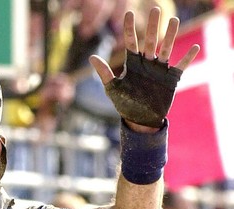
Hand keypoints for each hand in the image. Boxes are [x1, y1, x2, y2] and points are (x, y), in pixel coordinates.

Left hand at [89, 7, 199, 128]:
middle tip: (155, 8)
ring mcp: (160, 69)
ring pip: (166, 48)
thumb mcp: (113, 88)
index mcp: (132, 63)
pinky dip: (188, 58)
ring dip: (171, 35)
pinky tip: (195, 47)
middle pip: (150, 40)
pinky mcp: (171, 79)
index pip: (130, 41)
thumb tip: (91, 57)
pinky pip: (181, 66)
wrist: (140, 119)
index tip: (129, 13)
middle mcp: (147, 63)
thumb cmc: (125, 103)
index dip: (129, 28)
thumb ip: (104, 72)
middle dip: (152, 25)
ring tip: (174, 20)